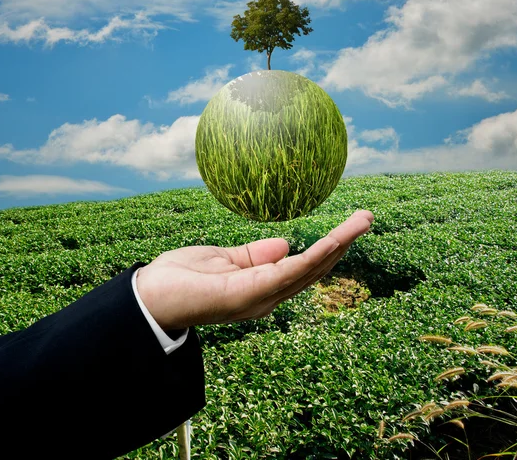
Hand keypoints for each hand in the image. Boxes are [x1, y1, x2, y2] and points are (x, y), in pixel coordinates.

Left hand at [136, 210, 373, 331]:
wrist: (149, 297)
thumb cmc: (182, 279)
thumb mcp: (224, 259)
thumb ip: (254, 254)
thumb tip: (285, 243)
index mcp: (262, 285)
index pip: (303, 266)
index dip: (329, 247)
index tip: (348, 227)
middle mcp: (268, 295)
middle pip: (315, 268)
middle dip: (343, 243)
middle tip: (367, 218)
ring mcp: (262, 296)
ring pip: (310, 269)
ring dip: (339, 245)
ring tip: (363, 222)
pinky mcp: (252, 293)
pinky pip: (290, 272)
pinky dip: (315, 256)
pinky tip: (334, 241)